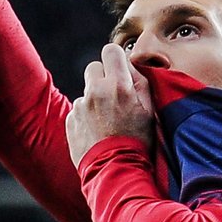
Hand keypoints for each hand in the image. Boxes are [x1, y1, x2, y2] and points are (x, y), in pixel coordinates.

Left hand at [65, 44, 154, 166]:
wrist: (115, 171)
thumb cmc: (137, 142)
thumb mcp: (150, 111)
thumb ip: (140, 82)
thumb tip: (129, 67)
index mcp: (117, 85)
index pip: (110, 51)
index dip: (116, 60)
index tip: (120, 71)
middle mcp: (95, 91)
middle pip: (94, 67)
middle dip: (103, 78)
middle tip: (114, 96)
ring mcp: (80, 107)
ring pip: (87, 92)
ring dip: (96, 100)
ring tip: (108, 122)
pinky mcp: (70, 121)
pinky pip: (78, 110)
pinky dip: (87, 117)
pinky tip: (98, 132)